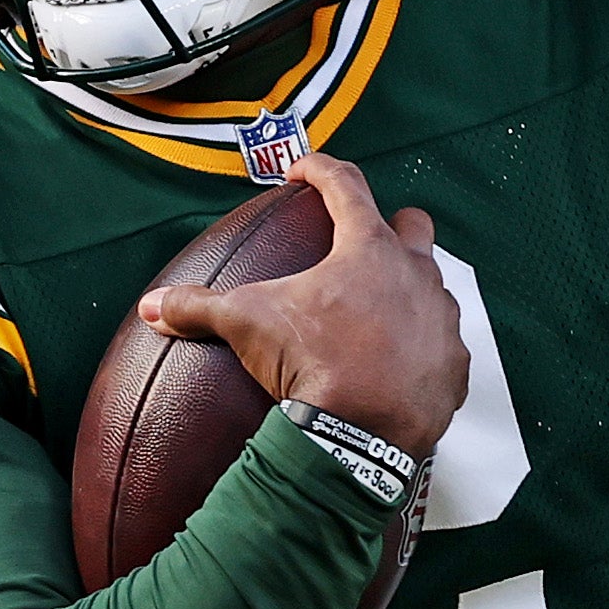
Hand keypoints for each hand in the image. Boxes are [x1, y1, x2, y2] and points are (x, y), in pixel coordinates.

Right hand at [136, 151, 468, 452]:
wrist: (359, 436)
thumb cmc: (311, 365)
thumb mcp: (246, 326)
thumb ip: (198, 308)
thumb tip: (154, 307)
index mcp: (368, 248)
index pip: (345, 185)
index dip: (319, 171)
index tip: (303, 173)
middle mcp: (416, 273)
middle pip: (413, 226)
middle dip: (393, 224)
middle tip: (365, 242)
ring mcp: (442, 320)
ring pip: (433, 288)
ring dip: (408, 294)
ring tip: (378, 316)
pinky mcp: (454, 366)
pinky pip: (442, 347)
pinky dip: (421, 351)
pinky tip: (397, 367)